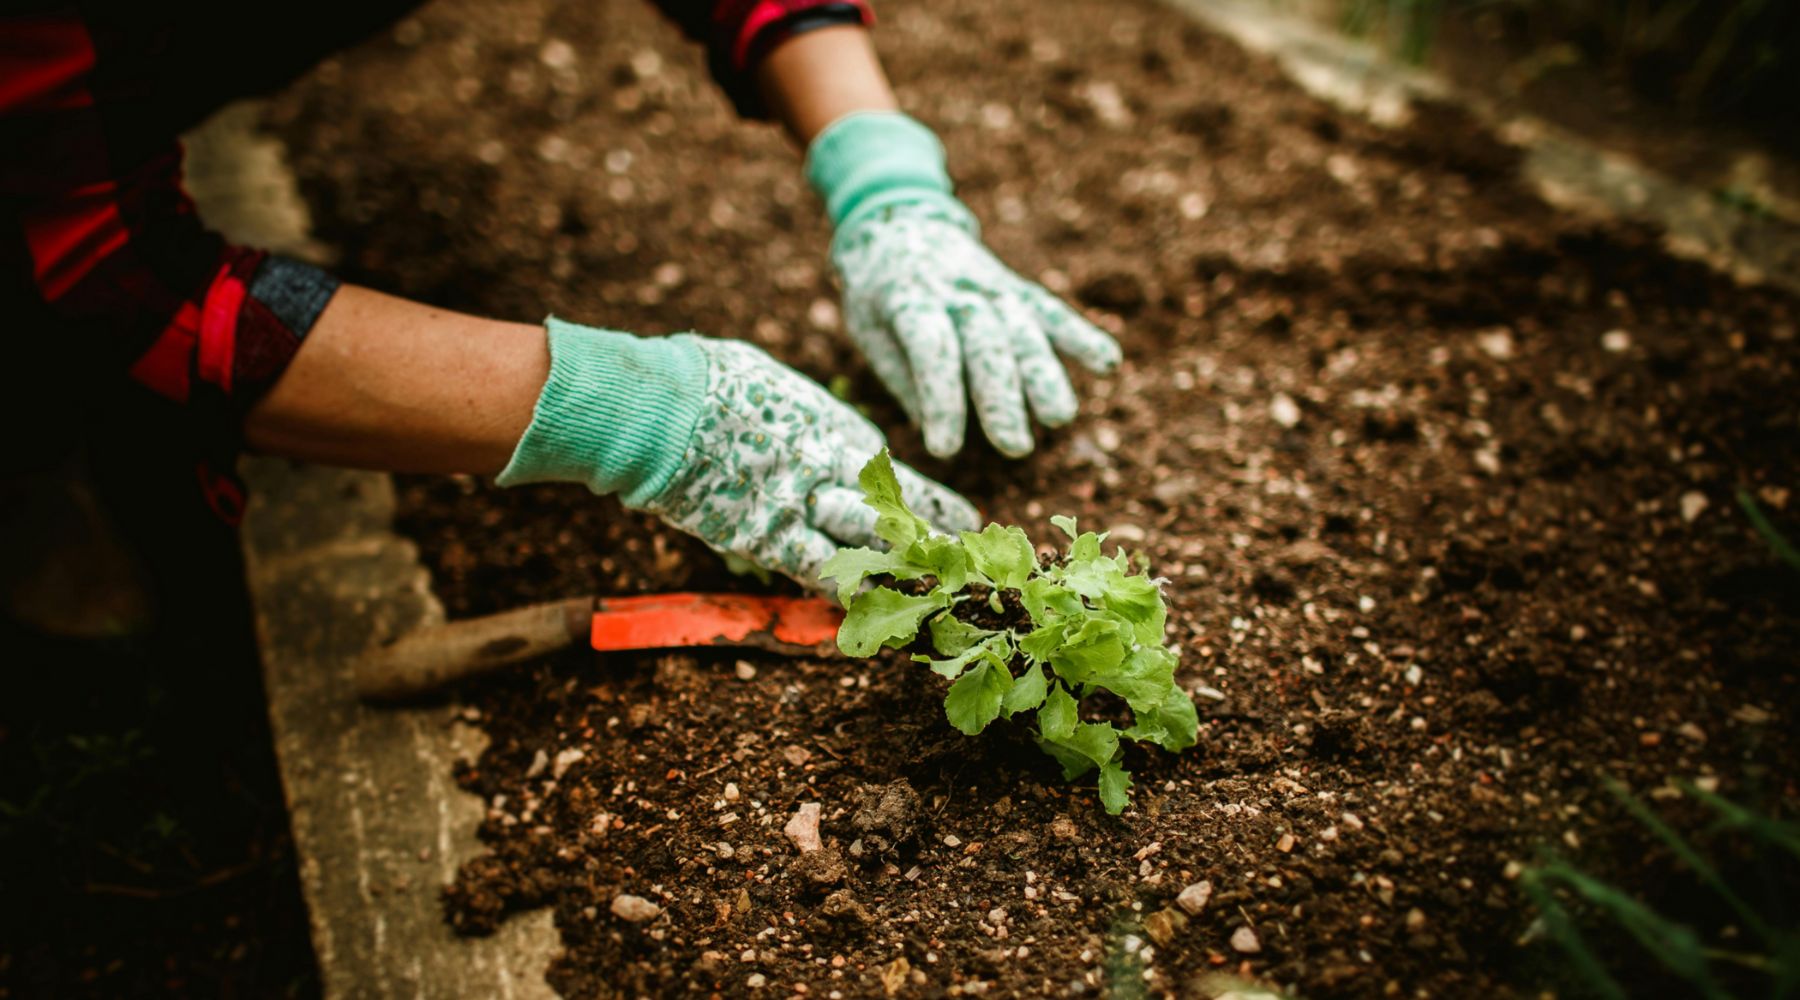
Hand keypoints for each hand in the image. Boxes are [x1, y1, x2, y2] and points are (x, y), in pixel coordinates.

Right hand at [640, 335, 977, 585]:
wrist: (663, 407)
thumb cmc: (706, 380)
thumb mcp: (768, 383)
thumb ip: (793, 413)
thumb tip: (795, 418)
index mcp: (832, 425)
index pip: (888, 471)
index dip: (921, 497)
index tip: (955, 514)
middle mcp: (830, 466)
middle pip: (894, 510)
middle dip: (932, 535)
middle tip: (964, 555)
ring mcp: (802, 505)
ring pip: (869, 544)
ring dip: (902, 569)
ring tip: (934, 588)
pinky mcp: (766, 538)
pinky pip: (818, 570)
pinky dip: (844, 591)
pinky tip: (871, 609)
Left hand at [807, 112, 1120, 457]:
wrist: (899, 222)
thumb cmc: (877, 293)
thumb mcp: (867, 329)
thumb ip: (902, 375)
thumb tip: (936, 426)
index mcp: (907, 298)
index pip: (931, 349)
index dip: (941, 399)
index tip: (945, 449)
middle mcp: (955, 288)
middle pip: (986, 343)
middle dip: (1002, 396)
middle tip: (1014, 446)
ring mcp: (991, 285)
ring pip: (1023, 329)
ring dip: (1044, 375)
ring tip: (1059, 418)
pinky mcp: (1016, 287)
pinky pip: (1050, 311)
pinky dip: (1080, 334)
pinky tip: (1108, 362)